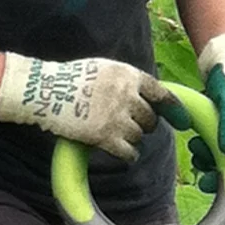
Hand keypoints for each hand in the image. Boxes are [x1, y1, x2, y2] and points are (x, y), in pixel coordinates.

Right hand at [0, 54, 163, 159]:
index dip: (173, 108)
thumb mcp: (103, 68)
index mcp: (127, 75)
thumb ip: (125, 81)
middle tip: (130, 126)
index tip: (182, 119)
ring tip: (116, 135)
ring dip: (132, 139)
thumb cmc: (69, 78)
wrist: (42, 91)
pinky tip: (122, 154)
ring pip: (139, 136)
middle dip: (145, 125)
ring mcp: (116, 116)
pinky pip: (129, 152)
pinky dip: (128, 155)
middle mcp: (126, 95)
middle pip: (151, 119)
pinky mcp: (104, 136)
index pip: (160, 94)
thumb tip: (148, 96)